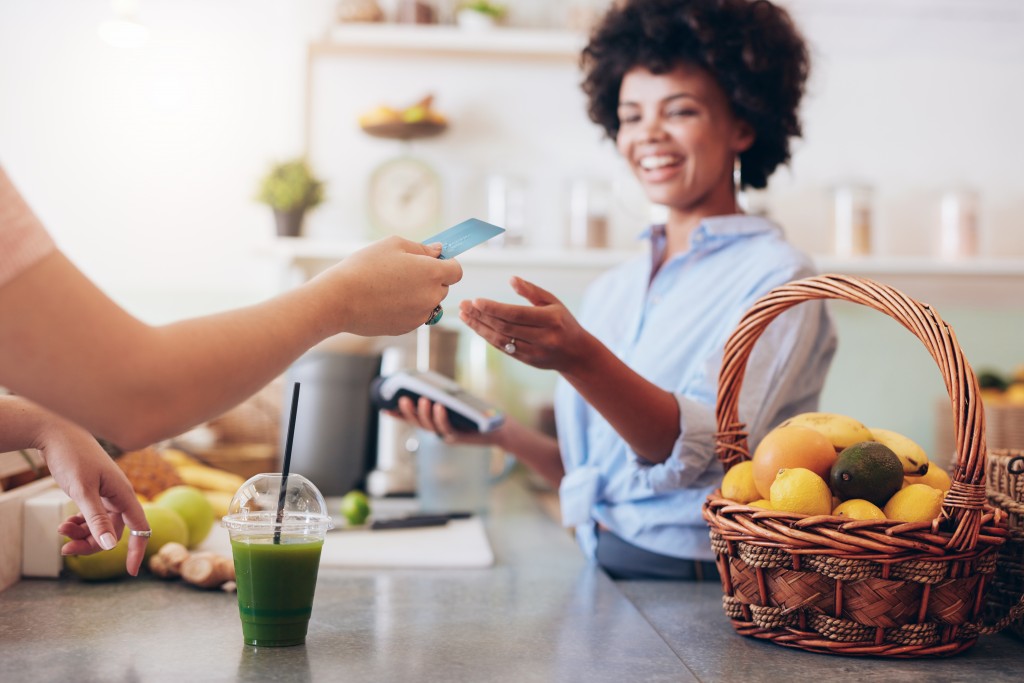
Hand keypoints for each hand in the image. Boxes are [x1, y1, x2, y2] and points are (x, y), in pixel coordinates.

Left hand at [38, 419, 149, 575]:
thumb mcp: (82, 490)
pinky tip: (65, 524)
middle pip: (115, 531)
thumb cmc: (72, 456)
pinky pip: (92, 516)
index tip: (132, 572)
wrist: (57, 431)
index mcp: (123, 493)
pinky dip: (79, 524)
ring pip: (101, 525)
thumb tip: (112, 545)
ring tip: (61, 531)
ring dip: (82, 534)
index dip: (137, 550)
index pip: (140, 528)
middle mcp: (118, 495)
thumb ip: (96, 519)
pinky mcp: (93, 491)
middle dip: (93, 544)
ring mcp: (106, 493)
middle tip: (66, 550)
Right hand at [315, 236, 462, 335]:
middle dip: (431, 279)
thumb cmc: (364, 267)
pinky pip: (415, 315)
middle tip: (405, 271)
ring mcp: (420, 315)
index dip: (447, 264)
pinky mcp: (407, 328)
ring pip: (429, 303)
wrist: (339, 300)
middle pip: (443, 287)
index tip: (433, 260)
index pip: (456, 271)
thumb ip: (422, 248)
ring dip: (419, 294)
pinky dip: (406, 308)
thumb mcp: (393, 245)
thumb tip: (439, 252)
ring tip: (391, 286)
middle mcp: (431, 297)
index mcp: (432, 273)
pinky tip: (385, 300)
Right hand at [389, 396, 499, 446]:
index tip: (384, 409)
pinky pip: (447, 427)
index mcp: (435, 422)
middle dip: (408, 412)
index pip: (413, 419)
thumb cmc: (477, 413)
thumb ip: (444, 397)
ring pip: (430, 426)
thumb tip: (431, 383)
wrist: (498, 428)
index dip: (399, 416)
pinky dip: (441, 417)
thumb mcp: (458, 403)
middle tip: (401, 399)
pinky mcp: (459, 437)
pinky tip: (439, 406)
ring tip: (422, 400)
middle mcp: (438, 430)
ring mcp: (447, 434)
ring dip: (424, 413)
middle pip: (418, 423)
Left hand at [459, 276, 592, 372]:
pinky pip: (503, 348)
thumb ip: (532, 291)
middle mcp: (543, 337)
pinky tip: (476, 326)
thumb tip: (511, 279)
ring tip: (464, 315)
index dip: (494, 308)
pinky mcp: (527, 361)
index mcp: (551, 319)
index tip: (476, 300)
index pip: (516, 314)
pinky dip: (488, 337)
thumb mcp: (553, 302)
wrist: (577, 354)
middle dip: (481, 316)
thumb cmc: (563, 322)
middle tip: (464, 305)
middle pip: (505, 327)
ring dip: (479, 328)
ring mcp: (534, 352)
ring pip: (501, 340)